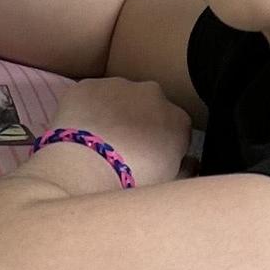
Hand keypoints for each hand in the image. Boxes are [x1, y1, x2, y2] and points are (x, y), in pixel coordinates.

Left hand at [35, 74, 191, 190]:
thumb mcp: (168, 184)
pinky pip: (90, 97)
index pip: (176, 130)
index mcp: (178, 120)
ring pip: (118, 98)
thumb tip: (191, 163)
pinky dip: (86, 110)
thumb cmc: (133, 183)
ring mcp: (119, 86)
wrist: (86, 170)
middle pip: (148, 108)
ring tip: (96, 144)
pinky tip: (78, 132)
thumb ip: (185, 170)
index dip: (163, 145)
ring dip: (112, 114)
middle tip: (121, 151)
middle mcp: (153, 94)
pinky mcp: (88, 85)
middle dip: (138, 124)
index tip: (150, 161)